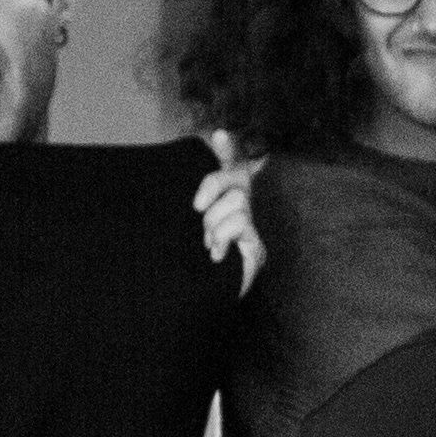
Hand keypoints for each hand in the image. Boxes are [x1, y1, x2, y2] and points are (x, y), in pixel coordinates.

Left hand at [194, 135, 264, 285]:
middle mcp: (238, 211)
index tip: (219, 134)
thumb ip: (186, 202)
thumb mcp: (179, 225)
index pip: (229, 168)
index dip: (228, 150)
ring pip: (238, 201)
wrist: (192, 302)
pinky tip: (216, 253)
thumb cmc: (184, 261)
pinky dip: (223, 236)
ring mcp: (249, 229)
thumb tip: (193, 173)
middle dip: (214, 185)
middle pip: (237, 176)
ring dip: (214, 223)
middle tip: (197, 208)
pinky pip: (240, 223)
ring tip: (207, 243)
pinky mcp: (256, 248)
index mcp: (219, 201)